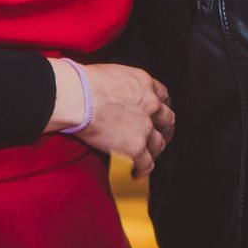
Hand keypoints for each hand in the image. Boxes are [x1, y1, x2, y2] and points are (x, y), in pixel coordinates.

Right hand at [47, 59, 173, 176]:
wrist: (80, 96)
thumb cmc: (85, 82)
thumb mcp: (112, 74)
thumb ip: (122, 85)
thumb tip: (113, 93)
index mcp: (144, 84)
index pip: (162, 96)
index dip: (161, 107)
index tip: (158, 113)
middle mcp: (150, 104)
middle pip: (167, 120)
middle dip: (165, 129)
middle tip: (160, 135)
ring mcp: (145, 127)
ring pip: (159, 143)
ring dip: (155, 151)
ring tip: (148, 156)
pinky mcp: (136, 146)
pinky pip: (147, 163)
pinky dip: (143, 169)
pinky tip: (137, 172)